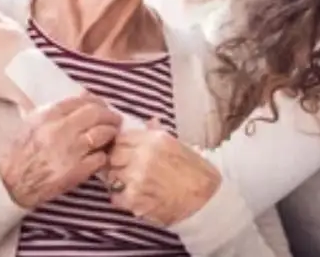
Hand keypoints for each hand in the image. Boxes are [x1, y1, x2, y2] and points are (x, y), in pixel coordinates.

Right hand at [0, 94, 122, 207]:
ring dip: (110, 133)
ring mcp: (71, 151)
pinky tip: (100, 155)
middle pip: (96, 114)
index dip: (95, 101)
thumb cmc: (16, 152)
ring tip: (111, 135)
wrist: (8, 183)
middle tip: (114, 118)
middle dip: (109, 115)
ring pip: (102, 134)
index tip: (101, 105)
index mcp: (48, 116)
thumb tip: (80, 99)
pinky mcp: (77, 172)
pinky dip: (103, 155)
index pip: (80, 101)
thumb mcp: (30, 123)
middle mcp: (61, 130)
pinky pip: (100, 158)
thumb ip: (54, 111)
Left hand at [105, 119, 221, 225]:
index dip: (120, 146)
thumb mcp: (177, 145)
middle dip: (116, 163)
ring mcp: (138, 178)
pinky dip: (121, 198)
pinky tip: (133, 198)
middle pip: (113, 156)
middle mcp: (143, 156)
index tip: (124, 153)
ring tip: (129, 185)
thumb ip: (157, 134)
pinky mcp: (136, 199)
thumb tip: (149, 121)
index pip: (120, 138)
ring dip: (118, 181)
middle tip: (124, 170)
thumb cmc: (194, 170)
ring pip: (112, 176)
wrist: (207, 198)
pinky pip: (116, 197)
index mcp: (153, 140)